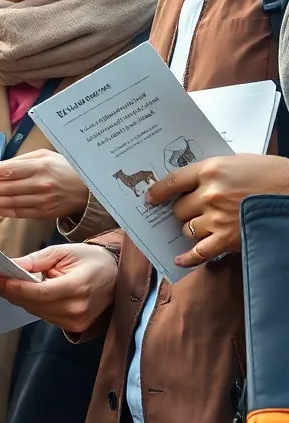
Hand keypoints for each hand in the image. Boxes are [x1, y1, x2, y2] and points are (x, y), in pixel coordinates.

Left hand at [0, 149, 88, 218]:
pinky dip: (4, 211)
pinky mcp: (43, 213)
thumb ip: (20, 161)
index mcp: (39, 167)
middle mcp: (40, 185)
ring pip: (11, 202)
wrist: (86, 189)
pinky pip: (19, 213)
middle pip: (7, 188)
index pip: (8, 170)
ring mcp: (42, 201)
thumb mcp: (43, 156)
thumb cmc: (62, 168)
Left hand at [0, 242, 118, 331]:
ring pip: (36, 311)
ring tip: (0, 283)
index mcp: (76, 287)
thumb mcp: (63, 252)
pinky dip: (31, 303)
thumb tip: (11, 266)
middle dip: (8, 291)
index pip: (36, 292)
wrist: (116, 276)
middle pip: (32, 304)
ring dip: (18, 298)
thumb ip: (36, 261)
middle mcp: (77, 310)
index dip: (9, 287)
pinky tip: (21, 292)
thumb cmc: (90, 260)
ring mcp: (76, 322)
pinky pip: (45, 315)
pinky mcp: (75, 326)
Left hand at [145, 155, 288, 266]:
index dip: (158, 191)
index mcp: (210, 170)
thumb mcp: (240, 162)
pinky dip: (188, 258)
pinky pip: (200, 252)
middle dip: (181, 211)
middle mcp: (209, 194)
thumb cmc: (273, 174)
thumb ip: (215, 171)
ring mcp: (218, 218)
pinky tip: (179, 260)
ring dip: (190, 229)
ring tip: (200, 227)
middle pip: (178, 208)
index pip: (173, 181)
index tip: (149, 198)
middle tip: (189, 212)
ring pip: (187, 229)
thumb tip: (193, 180)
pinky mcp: (229, 240)